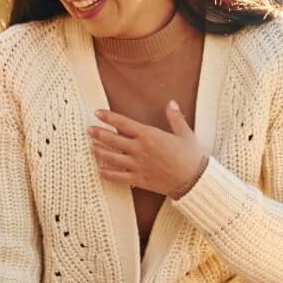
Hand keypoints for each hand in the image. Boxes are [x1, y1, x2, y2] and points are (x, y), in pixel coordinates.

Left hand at [90, 102, 208, 197]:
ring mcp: (137, 165)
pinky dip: (107, 174)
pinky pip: (117, 177)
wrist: (193, 180)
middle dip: (98, 134)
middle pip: (112, 139)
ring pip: (111, 157)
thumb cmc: (190, 156)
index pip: (123, 123)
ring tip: (91, 148)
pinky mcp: (138, 180)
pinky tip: (100, 171)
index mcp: (149, 135)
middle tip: (89, 130)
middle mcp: (139, 149)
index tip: (98, 113)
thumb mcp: (185, 133)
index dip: (108, 117)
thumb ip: (175, 118)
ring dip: (99, 152)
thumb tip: (171, 103)